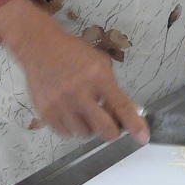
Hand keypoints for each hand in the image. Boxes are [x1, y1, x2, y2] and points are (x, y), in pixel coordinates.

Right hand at [0, 0, 148, 142]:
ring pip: (85, 133)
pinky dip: (73, 128)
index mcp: (98, 77)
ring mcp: (61, 104)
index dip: (134, 124)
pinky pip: (66, 133)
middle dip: (112, 132)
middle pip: (104, 128)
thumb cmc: (74, 53)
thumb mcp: (100, 64)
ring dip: (90, 127)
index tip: (143, 137)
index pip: (121, 106)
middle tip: (112, 126)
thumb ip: (113, 89)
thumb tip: (128, 113)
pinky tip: (72, 112)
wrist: (41, 47)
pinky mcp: (46, 112)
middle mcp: (80, 92)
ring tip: (86, 112)